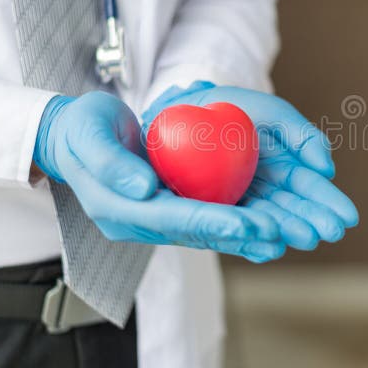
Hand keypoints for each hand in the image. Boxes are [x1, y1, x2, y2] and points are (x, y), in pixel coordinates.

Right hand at [34, 91, 285, 262]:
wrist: (75, 139)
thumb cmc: (81, 132)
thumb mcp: (87, 137)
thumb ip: (111, 163)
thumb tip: (144, 188)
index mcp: (120, 210)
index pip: (174, 218)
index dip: (213, 222)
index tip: (250, 224)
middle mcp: (144, 222)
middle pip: (201, 231)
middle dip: (244, 233)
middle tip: (285, 232)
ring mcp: (159, 217)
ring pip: (212, 230)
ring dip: (251, 234)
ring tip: (292, 234)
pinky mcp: (172, 207)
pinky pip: (211, 219)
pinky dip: (241, 224)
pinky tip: (274, 226)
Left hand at [142, 82, 359, 251]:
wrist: (177, 110)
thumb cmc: (228, 108)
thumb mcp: (271, 112)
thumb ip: (302, 135)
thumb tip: (327, 169)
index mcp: (283, 169)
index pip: (309, 189)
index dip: (328, 202)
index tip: (348, 217)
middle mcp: (264, 192)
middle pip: (290, 210)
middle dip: (311, 221)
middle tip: (329, 232)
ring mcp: (237, 206)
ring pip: (264, 223)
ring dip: (286, 232)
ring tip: (305, 237)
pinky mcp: (209, 216)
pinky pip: (231, 233)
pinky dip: (250, 242)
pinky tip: (267, 249)